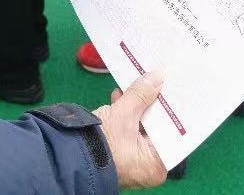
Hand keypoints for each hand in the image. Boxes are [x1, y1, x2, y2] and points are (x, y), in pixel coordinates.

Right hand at [93, 72, 168, 188]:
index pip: (174, 133)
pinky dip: (126, 115)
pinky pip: (130, 131)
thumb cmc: (99, 145)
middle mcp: (149, 166)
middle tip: (160, 84)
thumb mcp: (122, 115)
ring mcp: (134, 161)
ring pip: (143, 128)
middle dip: (155, 105)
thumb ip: (140, 95)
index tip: (175, 92)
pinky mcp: (121, 153)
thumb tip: (156, 78)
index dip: (173, 111)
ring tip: (138, 85)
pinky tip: (121, 97)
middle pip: (159, 129)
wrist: (69, 156)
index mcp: (157, 164)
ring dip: (138, 107)